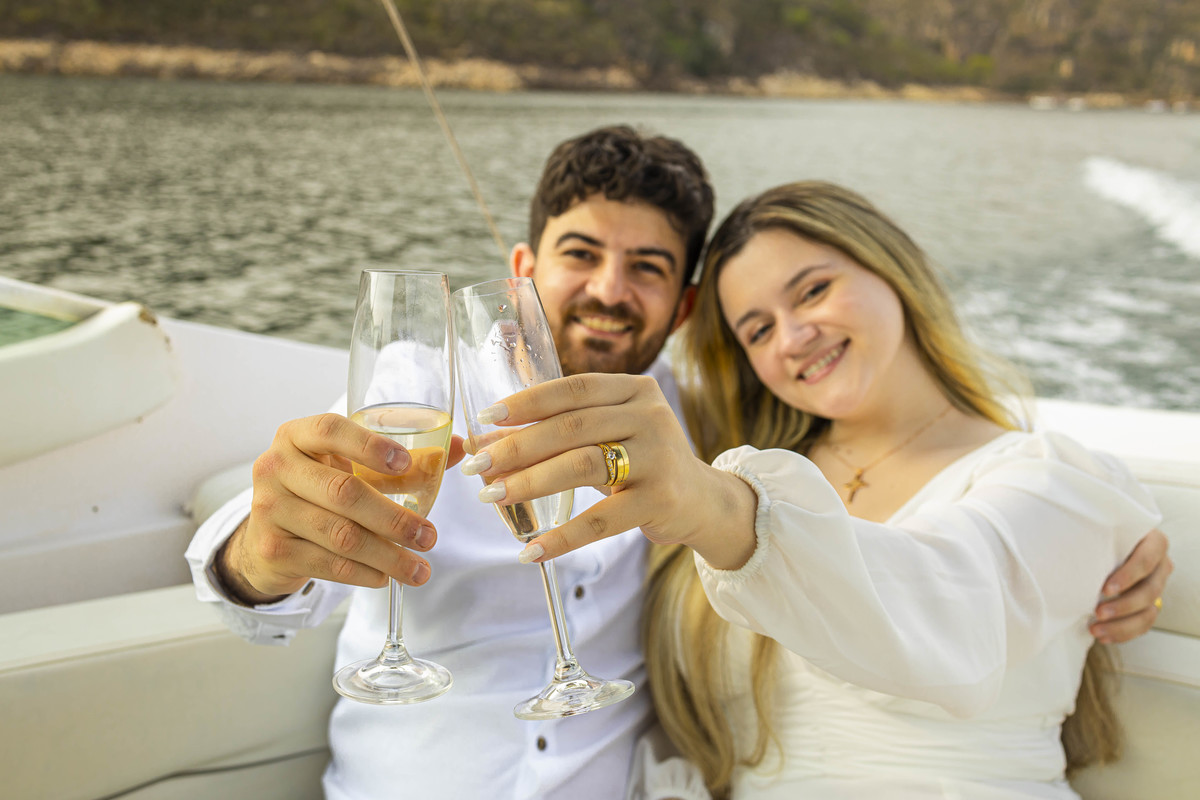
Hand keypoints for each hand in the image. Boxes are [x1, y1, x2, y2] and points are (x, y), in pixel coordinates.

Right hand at [216, 413, 464, 603]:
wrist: (268, 535)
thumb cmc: (321, 490)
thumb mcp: (352, 467)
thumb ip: (404, 459)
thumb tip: (462, 448)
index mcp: (297, 436)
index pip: (330, 430)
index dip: (369, 446)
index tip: (406, 462)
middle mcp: (276, 467)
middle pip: (344, 492)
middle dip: (394, 519)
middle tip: (429, 537)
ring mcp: (269, 509)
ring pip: (340, 535)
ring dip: (387, 556)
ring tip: (419, 569)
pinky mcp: (273, 548)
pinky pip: (328, 563)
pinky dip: (363, 573)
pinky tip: (384, 577)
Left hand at [463, 374, 757, 568]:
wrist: (702, 501)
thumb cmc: (642, 463)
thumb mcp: (610, 435)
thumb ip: (561, 432)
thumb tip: (490, 441)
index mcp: (635, 390)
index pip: (573, 389)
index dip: (528, 401)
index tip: (487, 417)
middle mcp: (650, 416)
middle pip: (571, 427)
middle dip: (517, 446)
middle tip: (478, 465)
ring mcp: (658, 457)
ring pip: (582, 466)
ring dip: (530, 483)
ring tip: (493, 497)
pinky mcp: (660, 500)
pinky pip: (601, 521)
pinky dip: (562, 537)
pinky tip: (531, 550)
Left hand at [1091, 528, 1171, 643]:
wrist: (1096, 550)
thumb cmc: (1095, 536)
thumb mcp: (1096, 531)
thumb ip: (1092, 535)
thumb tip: (1067, 545)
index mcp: (1152, 541)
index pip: (1146, 559)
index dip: (1128, 576)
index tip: (1105, 589)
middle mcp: (1159, 564)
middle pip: (1150, 590)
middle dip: (1123, 605)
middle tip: (1098, 612)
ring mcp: (1157, 586)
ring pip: (1149, 611)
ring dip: (1123, 625)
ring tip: (1095, 629)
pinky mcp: (1149, 604)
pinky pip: (1144, 624)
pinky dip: (1123, 632)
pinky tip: (1103, 635)